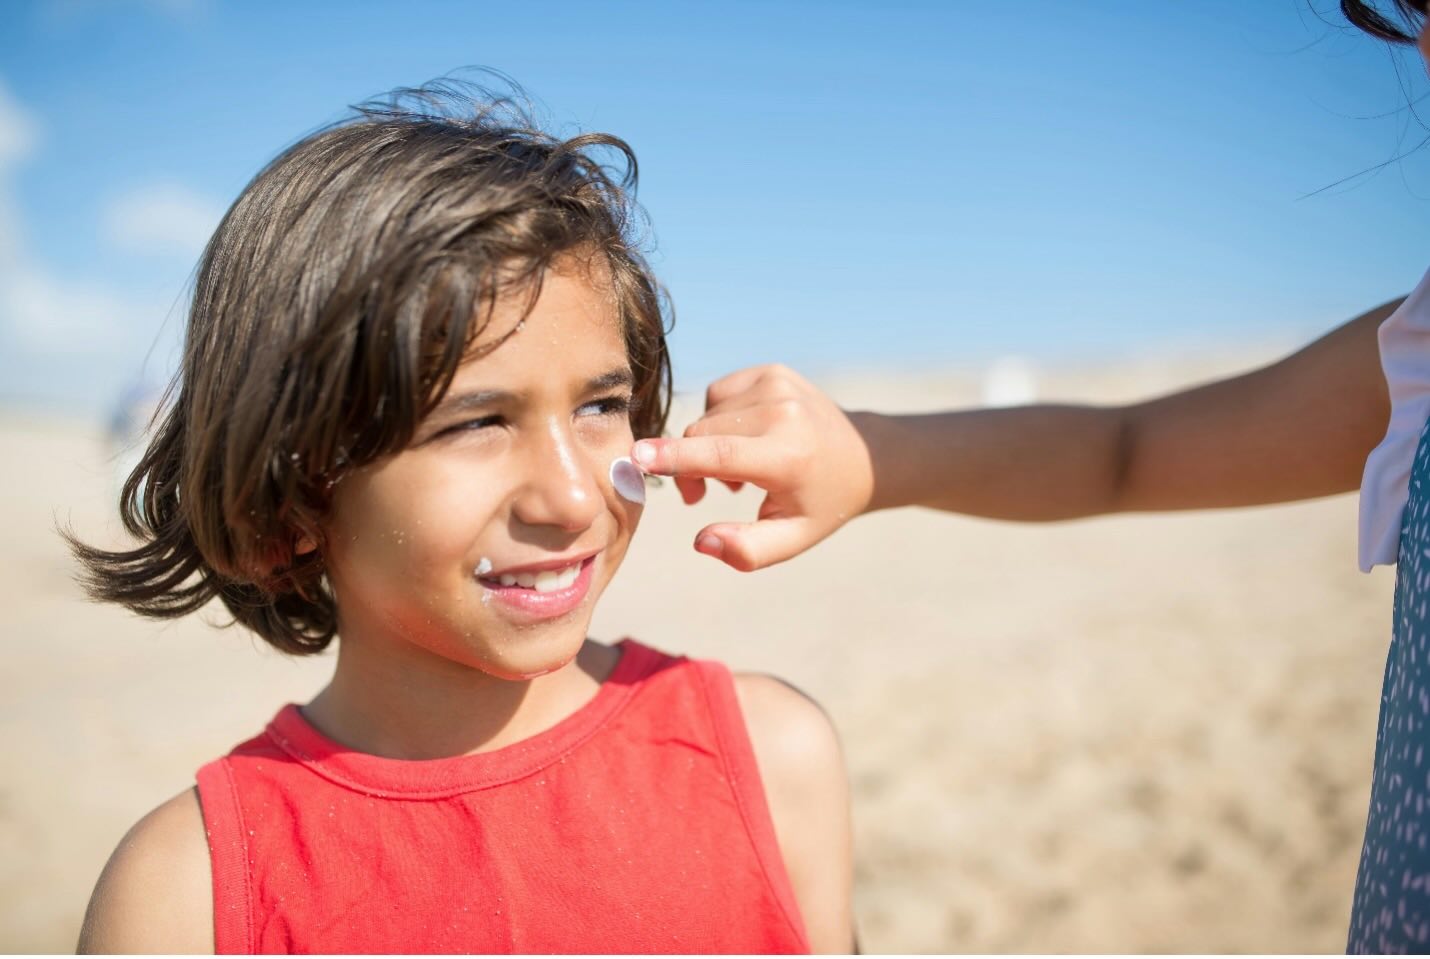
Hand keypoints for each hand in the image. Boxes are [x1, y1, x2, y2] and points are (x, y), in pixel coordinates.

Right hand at [631, 364, 873, 570]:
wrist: (862, 456)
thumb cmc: (819, 504)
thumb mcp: (793, 539)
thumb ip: (747, 550)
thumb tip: (702, 542)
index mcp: (789, 456)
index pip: (721, 454)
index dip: (677, 458)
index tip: (638, 457)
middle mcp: (783, 412)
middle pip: (701, 437)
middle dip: (689, 467)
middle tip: (704, 495)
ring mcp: (777, 384)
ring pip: (706, 418)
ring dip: (709, 446)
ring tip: (739, 470)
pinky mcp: (771, 371)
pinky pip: (718, 397)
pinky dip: (721, 421)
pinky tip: (746, 437)